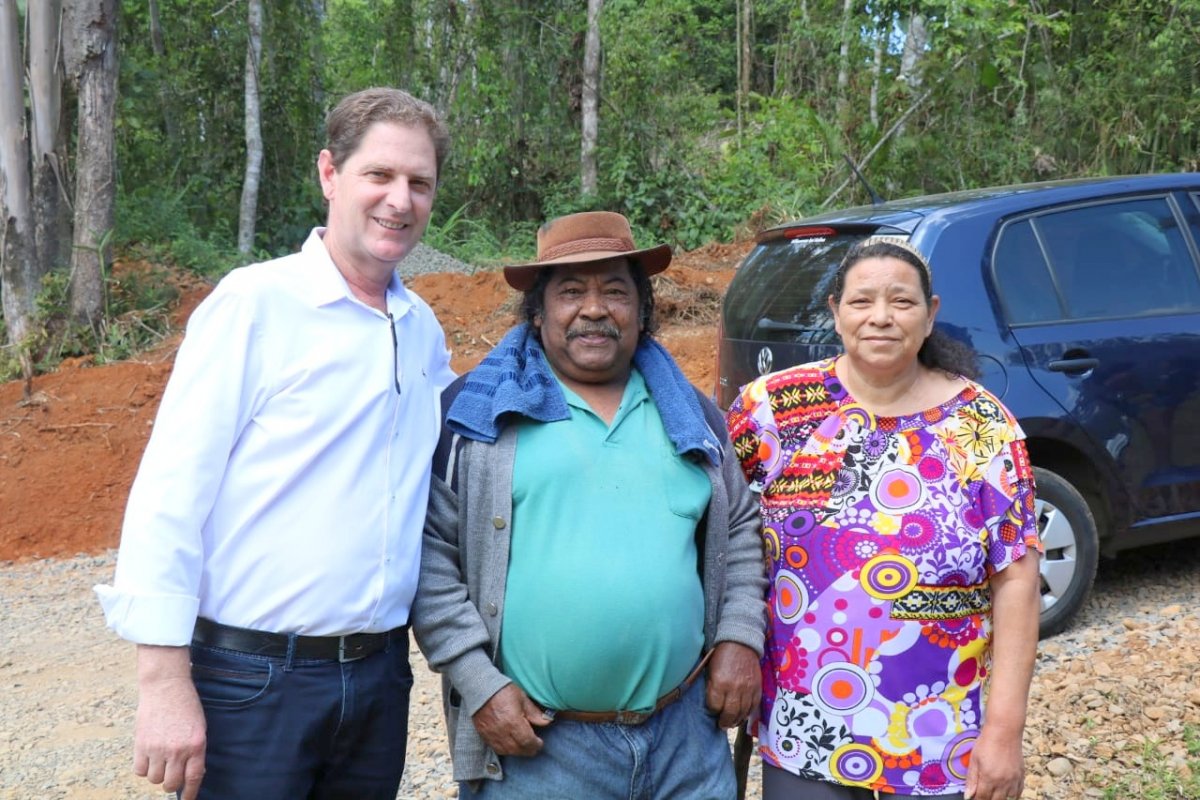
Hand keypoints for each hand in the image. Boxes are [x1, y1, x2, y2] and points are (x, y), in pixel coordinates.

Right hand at [134, 646, 206, 799]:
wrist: (166, 686)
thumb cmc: (186, 705)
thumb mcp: (199, 727)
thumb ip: (195, 751)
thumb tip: (189, 774)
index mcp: (196, 745)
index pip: (194, 778)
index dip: (190, 793)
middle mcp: (177, 750)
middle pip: (171, 783)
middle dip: (171, 782)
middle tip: (171, 773)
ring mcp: (157, 748)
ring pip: (154, 779)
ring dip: (157, 774)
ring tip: (160, 760)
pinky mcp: (141, 745)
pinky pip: (139, 771)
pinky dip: (143, 768)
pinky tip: (148, 757)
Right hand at [471, 683, 551, 756]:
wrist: (480, 688)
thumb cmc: (503, 691)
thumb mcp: (522, 698)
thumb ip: (534, 712)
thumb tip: (546, 722)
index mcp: (513, 722)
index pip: (527, 742)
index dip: (536, 745)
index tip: (540, 742)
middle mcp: (502, 732)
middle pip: (518, 749)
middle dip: (528, 749)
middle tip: (534, 745)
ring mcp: (492, 735)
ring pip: (507, 751)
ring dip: (517, 751)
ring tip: (523, 745)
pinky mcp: (484, 735)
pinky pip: (496, 748)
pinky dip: (506, 749)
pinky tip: (510, 745)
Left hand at [704, 641, 760, 728]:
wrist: (741, 643)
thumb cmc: (722, 656)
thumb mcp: (710, 670)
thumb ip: (711, 687)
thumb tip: (713, 704)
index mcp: (719, 683)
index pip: (714, 706)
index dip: (713, 710)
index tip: (713, 710)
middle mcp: (734, 688)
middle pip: (729, 713)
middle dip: (724, 722)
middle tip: (722, 725)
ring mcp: (748, 689)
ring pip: (742, 713)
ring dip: (736, 720)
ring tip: (732, 722)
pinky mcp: (757, 688)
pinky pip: (753, 707)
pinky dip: (748, 713)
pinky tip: (743, 715)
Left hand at [963, 723, 1024, 799]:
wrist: (1005, 731)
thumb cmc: (986, 743)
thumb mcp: (974, 760)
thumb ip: (971, 779)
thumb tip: (968, 796)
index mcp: (989, 778)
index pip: (982, 798)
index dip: (977, 799)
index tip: (974, 797)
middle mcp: (1003, 782)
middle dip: (988, 799)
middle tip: (983, 794)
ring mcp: (1014, 780)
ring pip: (1008, 799)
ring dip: (1000, 798)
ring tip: (994, 792)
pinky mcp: (1021, 776)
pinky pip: (1018, 792)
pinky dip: (1012, 795)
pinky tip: (1006, 792)